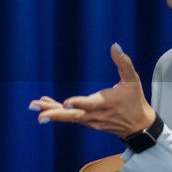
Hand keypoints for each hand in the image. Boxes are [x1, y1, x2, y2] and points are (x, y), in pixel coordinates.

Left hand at [29, 43, 155, 137]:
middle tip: (40, 116)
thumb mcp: (133, 80)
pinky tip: (44, 103)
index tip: (67, 102)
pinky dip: (57, 110)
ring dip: (51, 112)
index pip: (91, 104)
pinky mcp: (87, 122)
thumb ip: (123, 62)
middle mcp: (96, 115)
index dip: (79, 103)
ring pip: (69, 117)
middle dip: (56, 115)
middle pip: (74, 116)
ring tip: (33, 106)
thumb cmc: (134, 100)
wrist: (138, 126)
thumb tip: (114, 45)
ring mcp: (90, 121)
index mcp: (107, 103)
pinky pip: (69, 117)